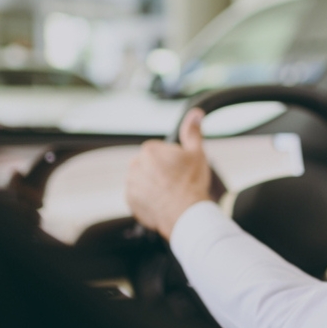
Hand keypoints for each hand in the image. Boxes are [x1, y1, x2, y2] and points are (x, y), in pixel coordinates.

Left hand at [126, 108, 213, 239]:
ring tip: (169, 194)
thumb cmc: (191, 182)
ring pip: (143, 181)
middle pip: (149, 165)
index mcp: (149, 150)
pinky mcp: (129, 200)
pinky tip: (162, 202)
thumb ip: (193, 131)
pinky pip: (138, 196)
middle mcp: (135, 165)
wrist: (185, 213)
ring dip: (153, 185)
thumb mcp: (197, 153)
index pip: (158, 151)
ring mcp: (131, 184)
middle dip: (160, 172)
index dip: (171, 161)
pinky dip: (148, 199)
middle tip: (176, 183)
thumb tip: (196, 113)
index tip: (179, 170)